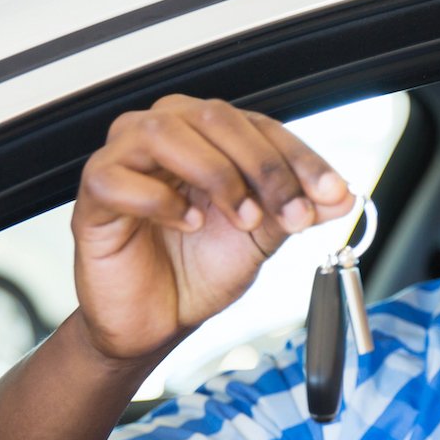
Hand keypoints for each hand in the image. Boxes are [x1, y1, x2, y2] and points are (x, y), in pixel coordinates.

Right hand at [71, 95, 352, 361]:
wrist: (158, 321)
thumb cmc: (197, 270)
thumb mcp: (262, 238)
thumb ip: (298, 210)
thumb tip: (344, 195)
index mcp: (208, 137)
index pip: (258, 125)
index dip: (299, 157)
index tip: (332, 192)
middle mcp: (166, 135)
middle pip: (215, 118)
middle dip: (265, 167)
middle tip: (292, 213)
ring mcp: (124, 158)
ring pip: (166, 132)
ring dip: (216, 175)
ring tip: (241, 219)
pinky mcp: (95, 192)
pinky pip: (119, 175)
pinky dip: (161, 199)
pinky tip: (187, 223)